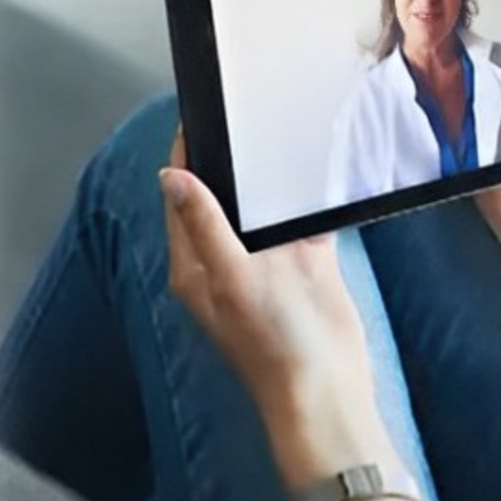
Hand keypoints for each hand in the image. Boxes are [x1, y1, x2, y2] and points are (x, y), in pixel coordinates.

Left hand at [161, 132, 392, 479]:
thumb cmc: (276, 342)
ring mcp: (266, 263)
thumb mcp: (234, 276)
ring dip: (271, 178)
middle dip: (230, 159)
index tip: (200, 114)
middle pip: (220, 196)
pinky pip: (301, 222)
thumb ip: (205, 224)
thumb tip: (171, 177)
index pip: (180, 195)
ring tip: (280, 128)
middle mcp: (226, 260)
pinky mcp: (304, 267)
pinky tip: (319, 173)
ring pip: (262, 206)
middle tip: (245, 111)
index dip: (186, 155)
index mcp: (195, 264)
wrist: (329, 389)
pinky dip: (308, 201)